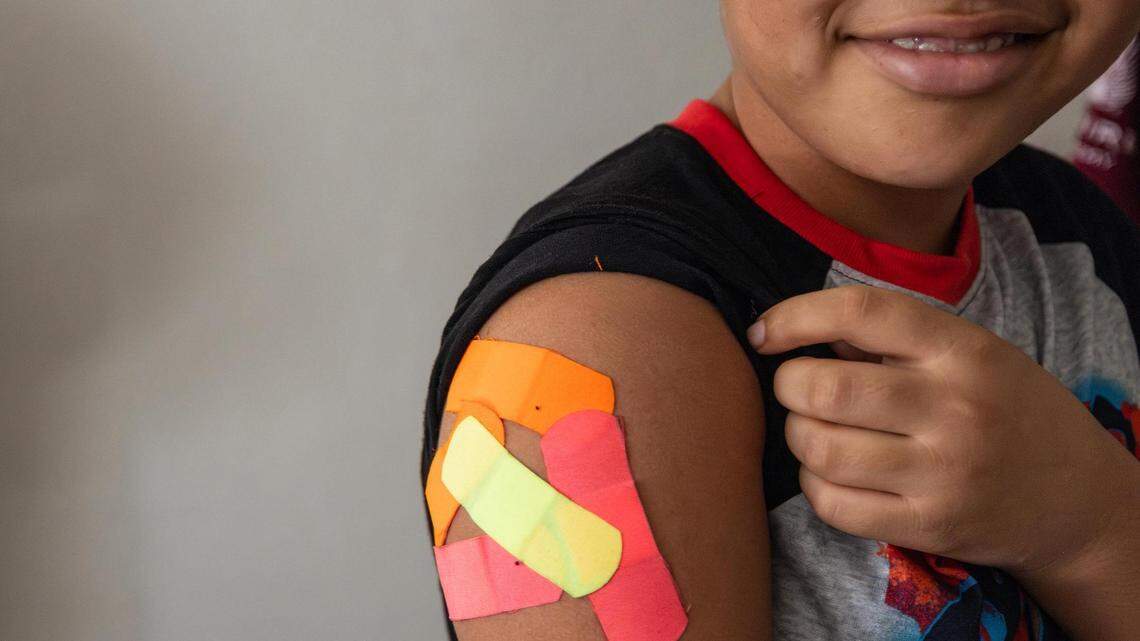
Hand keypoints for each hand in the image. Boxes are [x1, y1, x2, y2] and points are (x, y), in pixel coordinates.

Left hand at [749, 284, 1137, 574]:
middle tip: (795, 387)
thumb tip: (802, 330)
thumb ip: (895, 337)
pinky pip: (833, 504)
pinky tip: (829, 473)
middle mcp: (954, 407)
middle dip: (788, 384)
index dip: (796, 315)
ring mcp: (942, 472)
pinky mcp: (929, 525)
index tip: (765, 332)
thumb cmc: (1005, 409)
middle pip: (826, 388)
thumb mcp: (972, 352)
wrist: (1075, 497)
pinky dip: (813, 485)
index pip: (861, 312)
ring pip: (820, 449)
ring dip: (797, 435)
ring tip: (814, 430)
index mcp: (963, 349)